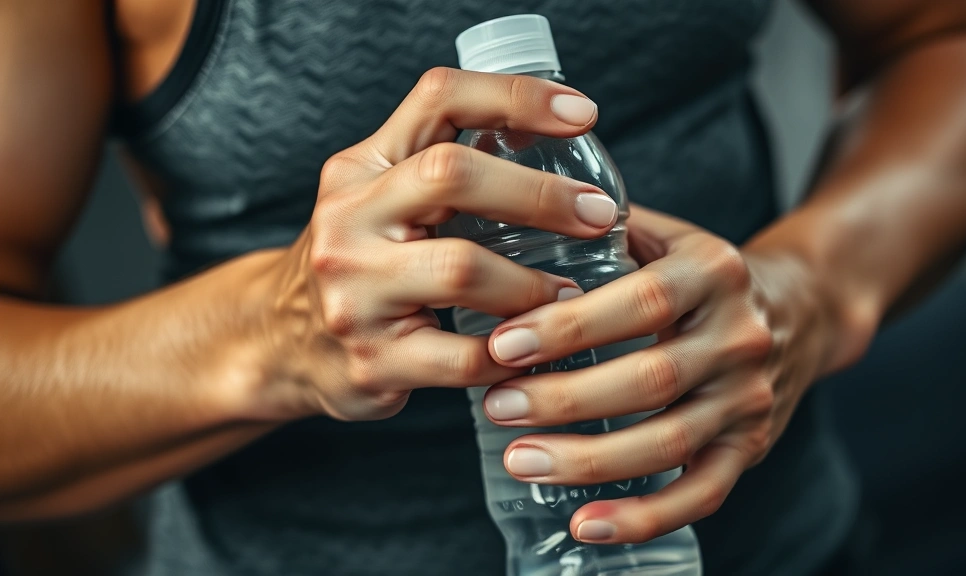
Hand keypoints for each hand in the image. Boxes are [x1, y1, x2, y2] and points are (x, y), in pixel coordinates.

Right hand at [252, 68, 617, 420]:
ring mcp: (353, 291)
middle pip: (451, 174)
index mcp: (362, 167)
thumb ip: (444, 169)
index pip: (439, 99)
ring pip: (462, 269)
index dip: (516, 96)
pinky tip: (534, 352)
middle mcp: (349, 218)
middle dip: (540, 193)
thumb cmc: (360, 263)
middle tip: (597, 214)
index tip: (583, 113)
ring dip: (534, 284)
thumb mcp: (379, 199)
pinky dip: (513, 356)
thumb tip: (554, 143)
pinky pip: (464, 358)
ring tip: (571, 295)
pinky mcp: (371, 360)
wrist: (281, 342)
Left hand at [480, 204, 843, 542]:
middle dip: (564, 399)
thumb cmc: (706, 273)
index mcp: (714, 272)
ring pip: (669, 442)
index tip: (503, 344)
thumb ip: (606, 228)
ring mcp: (750, 398)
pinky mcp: (753, 446)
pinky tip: (585, 524)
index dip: (569, 327)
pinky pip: (701, 494)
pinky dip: (643, 517)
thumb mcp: (671, 234)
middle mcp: (739, 336)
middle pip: (650, 380)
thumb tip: (516, 218)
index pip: (640, 302)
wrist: (804, 308)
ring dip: (588, 460)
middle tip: (497, 405)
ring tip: (520, 460)